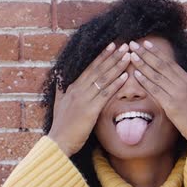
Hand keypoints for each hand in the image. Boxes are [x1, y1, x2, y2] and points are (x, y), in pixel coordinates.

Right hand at [48, 42, 130, 156]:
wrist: (58, 141)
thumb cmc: (61, 126)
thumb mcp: (59, 103)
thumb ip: (61, 89)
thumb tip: (60, 77)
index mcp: (72, 87)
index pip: (90, 68)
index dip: (102, 56)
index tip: (112, 46)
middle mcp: (78, 90)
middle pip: (98, 69)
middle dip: (112, 56)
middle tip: (124, 45)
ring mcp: (84, 99)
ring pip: (103, 79)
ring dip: (117, 66)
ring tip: (128, 56)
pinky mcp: (90, 110)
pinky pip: (105, 94)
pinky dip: (116, 84)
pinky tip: (125, 77)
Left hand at [128, 40, 186, 142]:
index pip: (171, 63)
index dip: (157, 52)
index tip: (147, 44)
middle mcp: (182, 85)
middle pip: (161, 66)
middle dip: (146, 54)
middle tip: (134, 44)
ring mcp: (176, 95)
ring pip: (156, 76)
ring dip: (142, 65)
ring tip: (131, 55)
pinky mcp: (171, 106)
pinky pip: (155, 91)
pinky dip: (145, 82)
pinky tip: (136, 74)